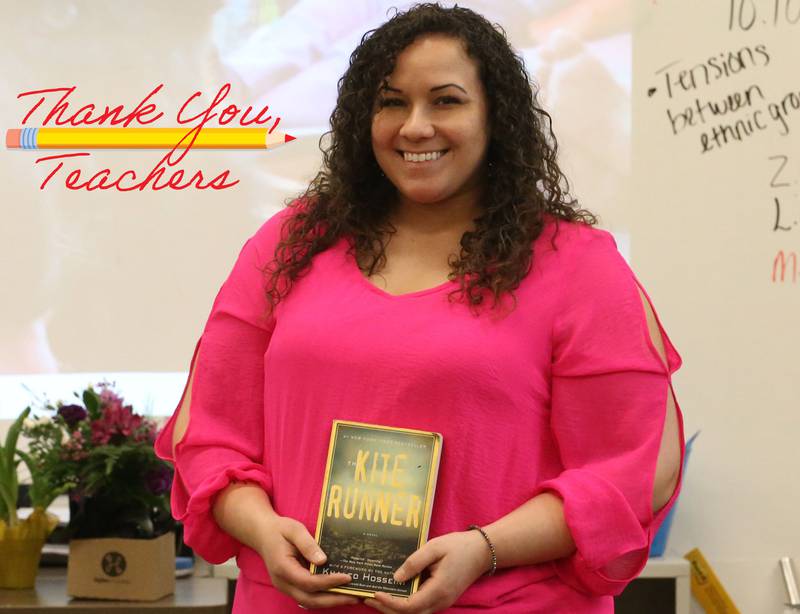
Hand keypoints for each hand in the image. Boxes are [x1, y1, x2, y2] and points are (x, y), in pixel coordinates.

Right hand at [258, 515, 358, 608]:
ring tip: (352, 598)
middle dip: (333, 600)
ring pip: (309, 602)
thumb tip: (323, 560)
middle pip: (309, 599)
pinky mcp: (291, 586)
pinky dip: (324, 597)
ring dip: (330, 602)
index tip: (347, 577)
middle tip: (355, 597)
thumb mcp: (294, 529)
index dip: (329, 582)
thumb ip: (308, 544)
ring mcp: (286, 587)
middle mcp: (283, 583)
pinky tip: (339, 592)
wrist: (263, 534)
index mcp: (283, 568)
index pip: (308, 582)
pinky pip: (308, 596)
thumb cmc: (280, 530)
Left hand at [364, 529, 491, 613]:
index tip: (374, 594)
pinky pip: (421, 608)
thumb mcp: (434, 547)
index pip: (409, 606)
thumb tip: (396, 578)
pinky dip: (405, 605)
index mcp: (439, 590)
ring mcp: (442, 602)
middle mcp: (440, 601)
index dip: (390, 603)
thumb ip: (414, 562)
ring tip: (376, 598)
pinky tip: (395, 593)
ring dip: (395, 609)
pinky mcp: (442, 599)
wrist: (483, 551)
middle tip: (367, 599)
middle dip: (387, 609)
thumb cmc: (459, 546)